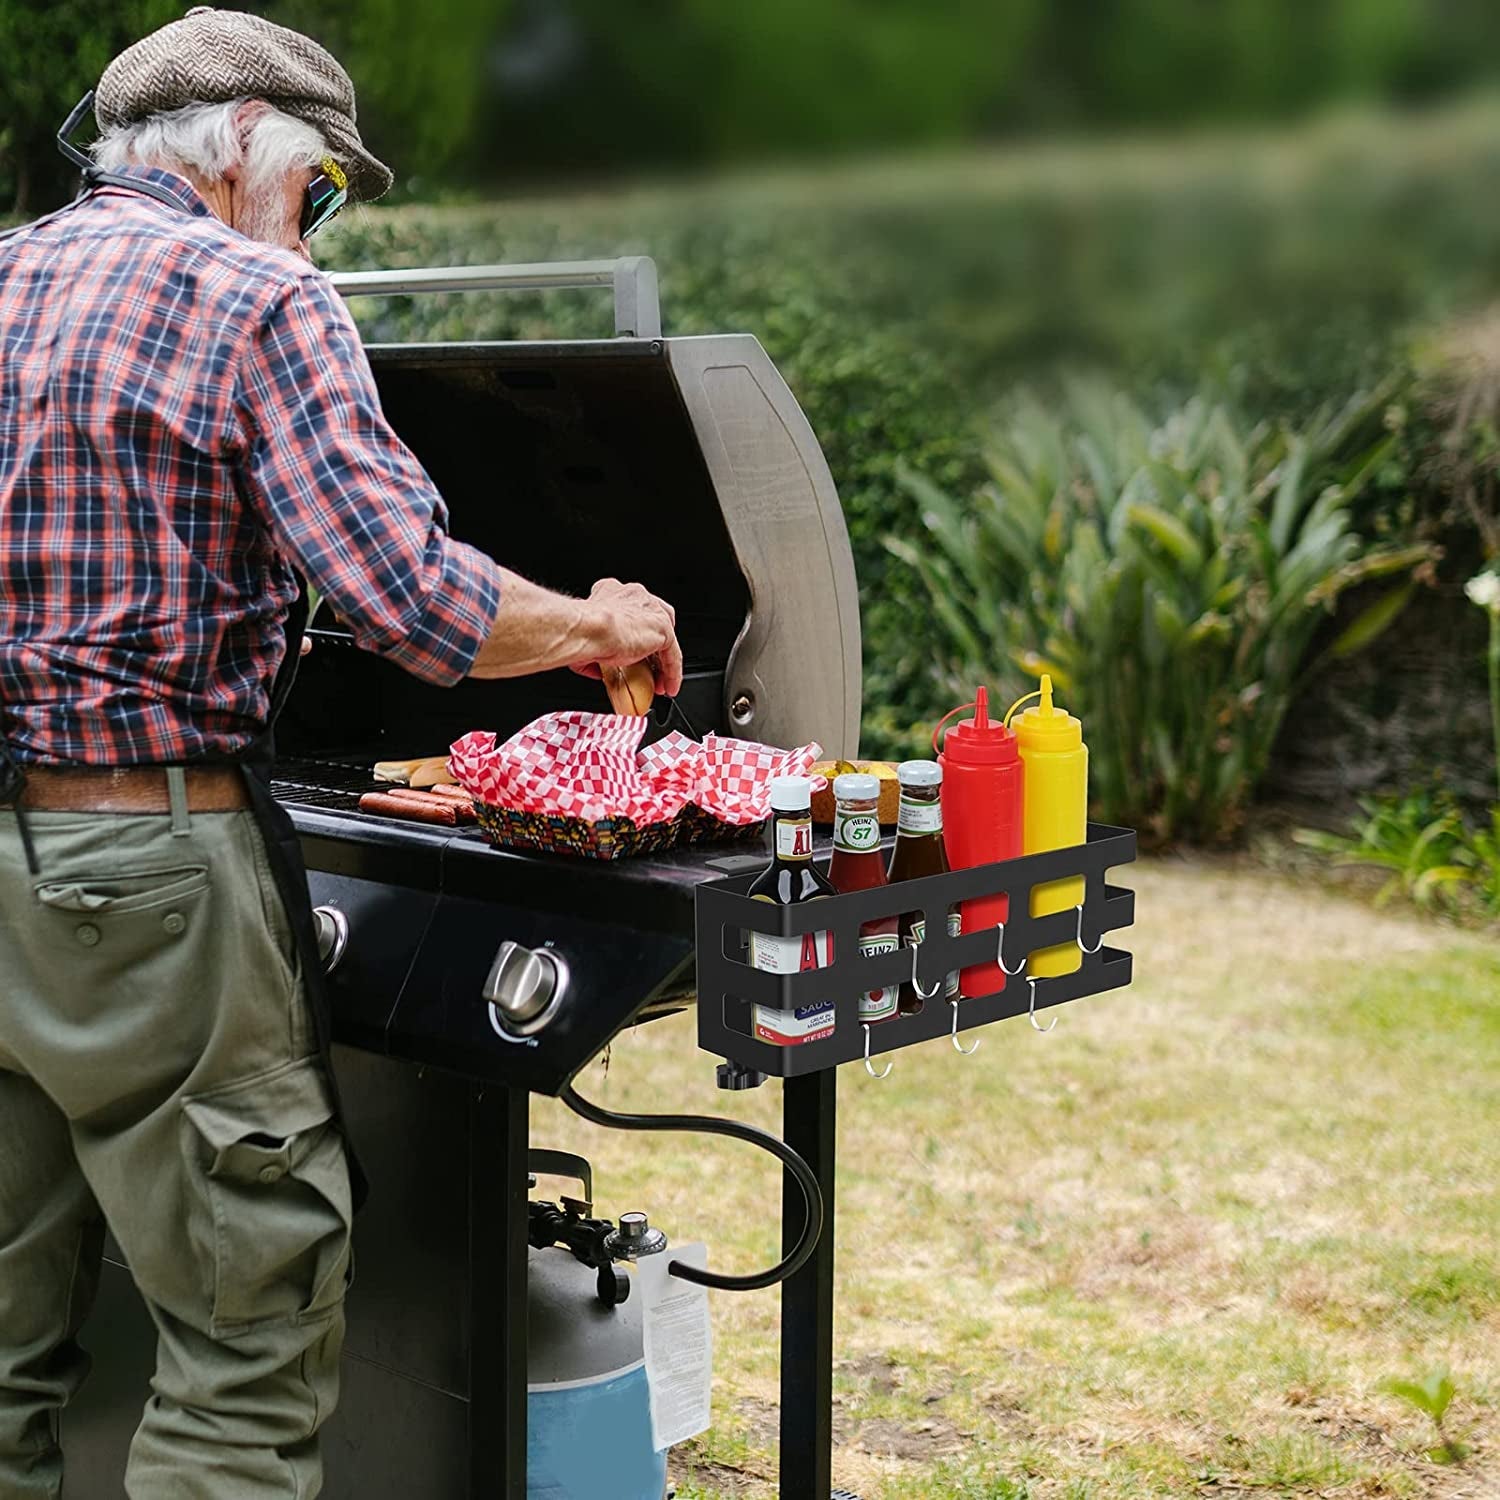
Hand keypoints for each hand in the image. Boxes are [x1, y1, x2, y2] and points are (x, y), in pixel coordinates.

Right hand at [573, 577, 683, 696]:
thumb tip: (595, 669)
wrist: (587, 629)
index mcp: (612, 592)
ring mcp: (651, 610)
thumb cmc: (579, 631)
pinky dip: (672, 672)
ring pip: (665, 638)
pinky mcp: (662, 628)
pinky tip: (669, 686)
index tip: (628, 650)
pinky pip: (672, 654)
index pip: (628, 609)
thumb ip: (594, 652)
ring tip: (660, 682)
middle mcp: (635, 595)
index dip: (631, 629)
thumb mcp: (584, 640)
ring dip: (663, 662)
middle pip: (653, 620)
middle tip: (648, 667)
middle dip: (653, 644)